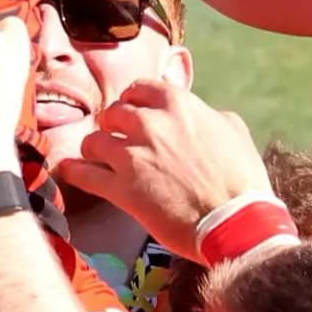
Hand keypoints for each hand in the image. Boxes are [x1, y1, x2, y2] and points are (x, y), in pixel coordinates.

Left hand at [62, 81, 269, 246]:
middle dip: (114, 125)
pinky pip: (83, 173)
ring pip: (93, 140)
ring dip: (94, 148)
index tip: (133, 111)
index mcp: (178, 105)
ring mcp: (132, 155)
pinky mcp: (121, 189)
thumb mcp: (234, 131)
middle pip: (113, 112)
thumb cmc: (243, 180)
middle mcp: (150, 123)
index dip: (134, 101)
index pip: (140, 89)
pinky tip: (68, 170)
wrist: (237, 222)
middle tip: (117, 138)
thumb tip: (202, 114)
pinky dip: (73, 171)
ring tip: (97, 158)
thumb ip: (209, 115)